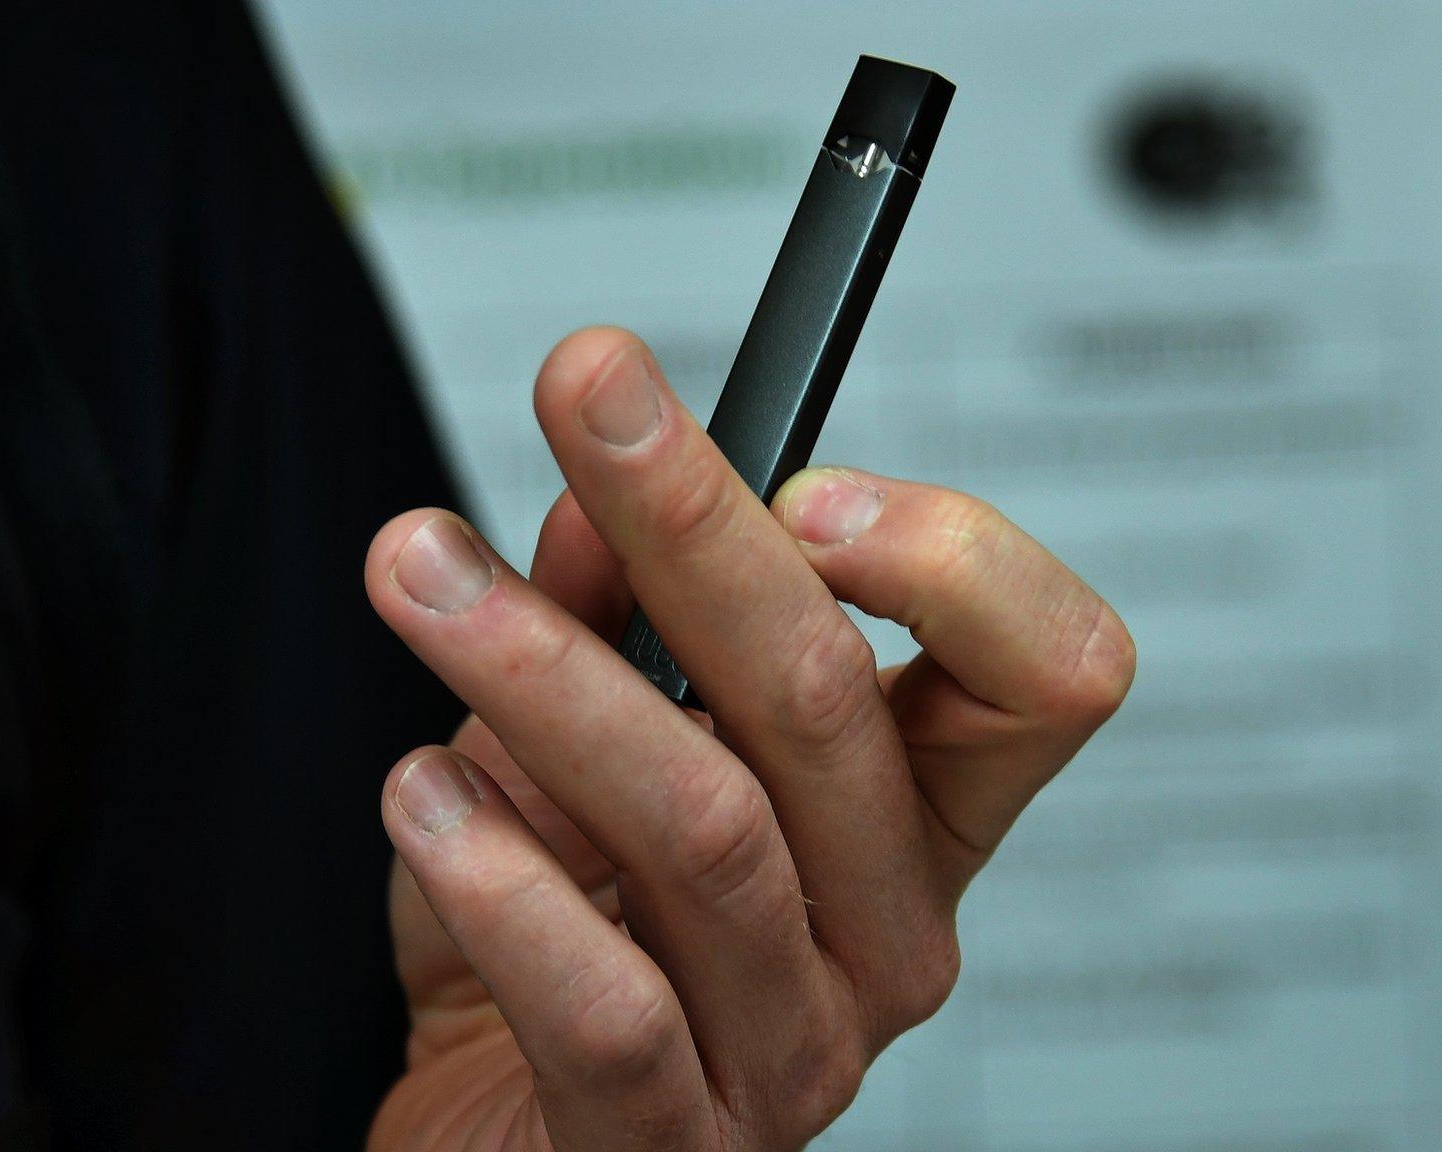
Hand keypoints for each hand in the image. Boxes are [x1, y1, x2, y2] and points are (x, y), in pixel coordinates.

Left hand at [363, 328, 1133, 1150]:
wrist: (492, 1135)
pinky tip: (425, 796)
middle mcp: (884, 936)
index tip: (798, 465)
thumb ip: (606, 621)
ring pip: (707, 828)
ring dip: (545, 672)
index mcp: (906, 823)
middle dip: (692, 523)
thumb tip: (596, 488)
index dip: (949, 554)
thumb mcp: (577, 748)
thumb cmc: (560, 935)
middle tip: (582, 388)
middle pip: (835, 703)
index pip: (1047, 675)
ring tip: (420, 575)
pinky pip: (607, 1008)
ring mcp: (793, 1053)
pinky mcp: (672, 1148)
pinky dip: (502, 879)